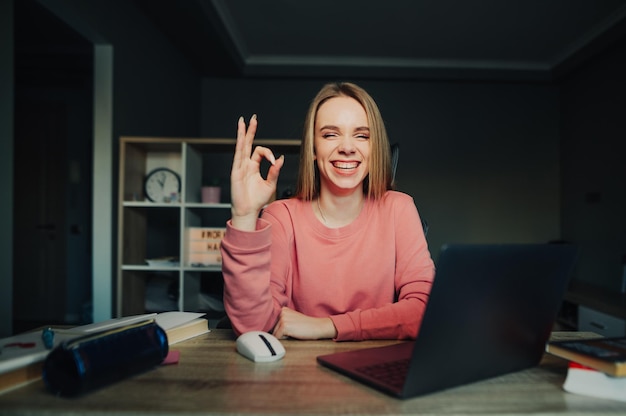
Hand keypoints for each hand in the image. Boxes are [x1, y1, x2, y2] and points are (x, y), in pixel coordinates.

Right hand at [230, 115, 283, 230]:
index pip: (260, 152)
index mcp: (253, 166)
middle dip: (250, 131)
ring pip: (241, 146)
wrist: (248, 210)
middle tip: (253, 118)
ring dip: (242, 133)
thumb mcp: (270, 184)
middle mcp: (245, 164)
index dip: (269, 153)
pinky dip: (240, 145)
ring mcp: (239, 166)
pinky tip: (241, 136)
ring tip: (244, 121)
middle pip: (247, 143)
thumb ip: (275, 171)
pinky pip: (238, 155)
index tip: (274, 161)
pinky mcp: (235, 171)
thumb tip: (280, 159)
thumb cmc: (257, 200)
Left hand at [272, 307, 337, 339]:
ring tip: (294, 332)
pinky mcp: (284, 326)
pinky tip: (294, 334)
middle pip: (273, 328)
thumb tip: (268, 331)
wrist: (317, 326)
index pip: (272, 323)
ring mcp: (283, 318)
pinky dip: (284, 339)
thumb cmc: (305, 325)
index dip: (277, 329)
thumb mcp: (292, 319)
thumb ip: (281, 321)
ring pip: (275, 333)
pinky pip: (278, 338)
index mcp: (283, 309)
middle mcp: (281, 312)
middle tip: (294, 330)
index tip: (287, 329)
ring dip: (283, 336)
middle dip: (280, 333)